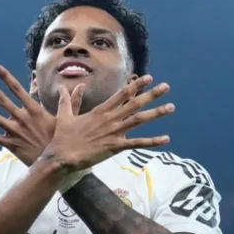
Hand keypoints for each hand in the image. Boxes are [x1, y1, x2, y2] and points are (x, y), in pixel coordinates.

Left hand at [0, 64, 84, 165]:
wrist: (57, 164)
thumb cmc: (63, 142)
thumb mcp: (68, 120)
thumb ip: (71, 102)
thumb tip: (79, 87)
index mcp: (34, 110)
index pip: (17, 89)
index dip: (5, 77)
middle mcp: (22, 118)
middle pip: (0, 99)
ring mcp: (14, 131)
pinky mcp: (10, 145)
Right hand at [42, 75, 173, 171]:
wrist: (62, 156)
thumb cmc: (63, 137)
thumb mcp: (64, 115)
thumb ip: (67, 100)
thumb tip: (62, 87)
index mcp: (100, 110)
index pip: (122, 94)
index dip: (136, 85)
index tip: (148, 78)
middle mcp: (110, 119)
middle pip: (135, 103)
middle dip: (152, 94)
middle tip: (166, 87)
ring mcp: (114, 132)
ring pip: (139, 120)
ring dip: (156, 113)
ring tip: (171, 107)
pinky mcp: (116, 147)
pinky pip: (138, 143)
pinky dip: (152, 141)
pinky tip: (166, 139)